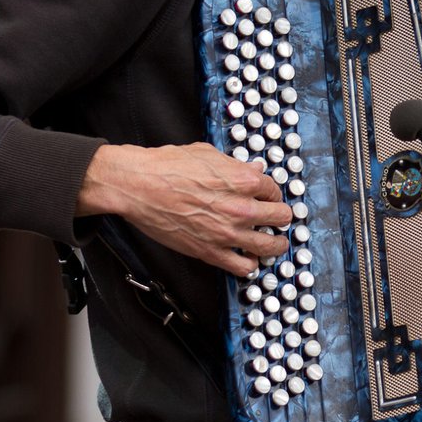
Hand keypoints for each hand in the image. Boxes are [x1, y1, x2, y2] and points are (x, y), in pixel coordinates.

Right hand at [77, 142, 294, 276]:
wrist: (140, 186)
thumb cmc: (168, 166)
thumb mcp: (208, 154)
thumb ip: (235, 165)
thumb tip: (252, 167)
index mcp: (243, 180)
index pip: (274, 189)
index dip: (272, 193)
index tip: (269, 197)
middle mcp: (242, 208)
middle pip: (281, 217)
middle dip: (281, 217)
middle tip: (278, 219)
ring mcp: (228, 233)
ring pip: (270, 246)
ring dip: (276, 244)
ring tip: (275, 244)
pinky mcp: (210, 252)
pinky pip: (243, 267)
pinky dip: (250, 265)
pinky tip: (248, 260)